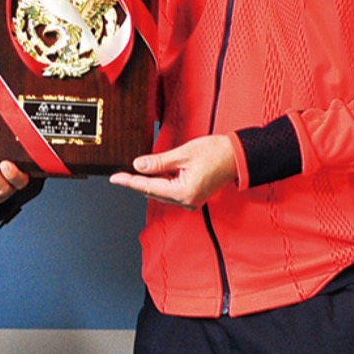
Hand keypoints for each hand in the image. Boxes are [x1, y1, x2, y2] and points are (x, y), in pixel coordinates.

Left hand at [109, 135, 236, 209]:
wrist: (238, 156)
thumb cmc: (216, 153)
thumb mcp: (183, 154)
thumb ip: (158, 162)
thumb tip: (138, 165)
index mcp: (184, 192)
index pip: (149, 187)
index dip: (130, 181)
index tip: (115, 178)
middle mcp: (187, 201)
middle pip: (153, 192)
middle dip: (137, 182)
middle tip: (120, 174)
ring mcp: (190, 201)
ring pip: (161, 192)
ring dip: (149, 182)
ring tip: (136, 170)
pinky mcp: (192, 197)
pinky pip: (170, 191)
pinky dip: (161, 182)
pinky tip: (154, 172)